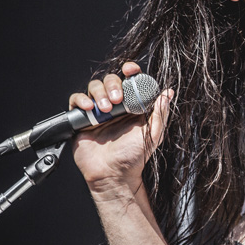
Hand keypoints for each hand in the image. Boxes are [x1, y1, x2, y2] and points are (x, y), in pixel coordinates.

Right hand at [69, 61, 170, 190]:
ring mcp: (98, 111)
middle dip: (113, 84)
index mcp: (132, 106)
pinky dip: (81, 99)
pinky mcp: (81, 119)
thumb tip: (168, 92)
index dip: (130, 71)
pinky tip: (89, 108)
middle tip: (117, 100)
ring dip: (99, 93)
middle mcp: (115, 106)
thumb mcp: (153, 134)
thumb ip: (160, 113)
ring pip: (94, 87)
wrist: (112, 174)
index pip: (130, 81)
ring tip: (105, 109)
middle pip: (110, 80)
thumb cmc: (133, 157)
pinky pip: (76, 100)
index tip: (130, 70)